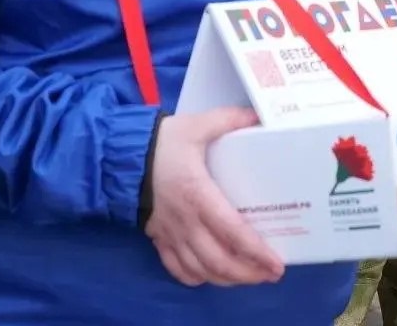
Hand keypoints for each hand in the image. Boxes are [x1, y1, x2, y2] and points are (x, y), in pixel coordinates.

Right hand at [145, 109, 284, 287]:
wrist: (120, 156)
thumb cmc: (162, 142)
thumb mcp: (196, 125)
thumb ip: (227, 120)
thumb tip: (257, 117)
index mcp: (198, 194)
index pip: (232, 231)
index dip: (256, 251)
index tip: (276, 264)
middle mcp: (186, 221)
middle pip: (219, 260)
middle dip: (248, 273)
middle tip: (270, 274)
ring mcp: (170, 234)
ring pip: (201, 270)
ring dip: (227, 279)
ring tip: (249, 276)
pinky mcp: (158, 239)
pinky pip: (177, 269)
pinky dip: (197, 278)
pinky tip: (212, 275)